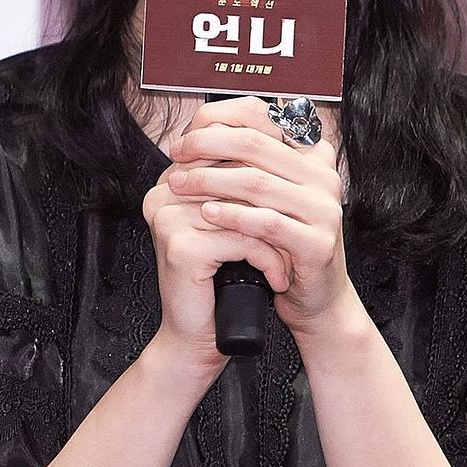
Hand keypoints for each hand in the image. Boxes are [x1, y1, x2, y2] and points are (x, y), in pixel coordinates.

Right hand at [141, 97, 285, 374]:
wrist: (203, 335)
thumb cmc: (225, 278)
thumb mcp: (239, 221)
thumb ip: (251, 179)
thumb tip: (298, 132)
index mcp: (174, 177)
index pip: (218, 131)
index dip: (264, 140)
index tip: (299, 167)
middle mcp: (165, 190)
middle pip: (237, 169)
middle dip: (277, 199)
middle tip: (301, 220)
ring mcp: (169, 216)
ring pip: (245, 207)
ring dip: (278, 237)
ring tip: (292, 257)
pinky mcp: (180, 246)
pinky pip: (243, 239)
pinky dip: (269, 260)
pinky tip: (277, 278)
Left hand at [162, 95, 351, 342]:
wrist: (315, 297)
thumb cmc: (284, 243)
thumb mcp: (268, 196)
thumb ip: (248, 164)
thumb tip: (197, 132)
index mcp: (312, 156)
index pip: (262, 121)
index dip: (218, 123)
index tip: (184, 139)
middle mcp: (323, 176)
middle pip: (255, 145)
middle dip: (207, 147)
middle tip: (176, 156)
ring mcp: (324, 209)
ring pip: (257, 182)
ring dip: (210, 181)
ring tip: (180, 185)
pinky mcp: (318, 244)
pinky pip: (267, 223)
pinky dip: (232, 216)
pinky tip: (207, 213)